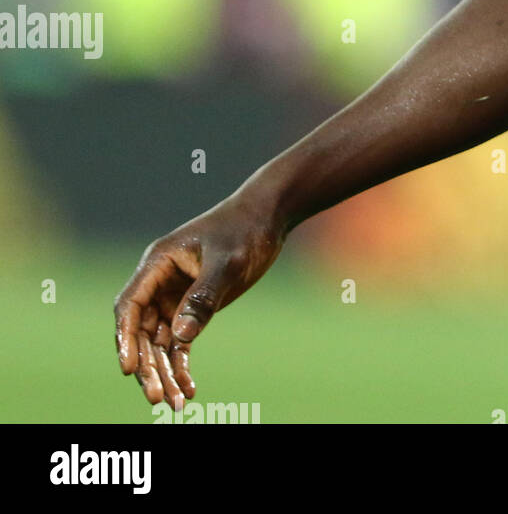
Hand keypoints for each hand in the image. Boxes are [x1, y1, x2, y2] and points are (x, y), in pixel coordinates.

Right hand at [114, 194, 285, 410]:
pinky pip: (180, 342)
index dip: (125, 338)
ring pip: (159, 342)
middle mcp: (160, 282)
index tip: (128, 368)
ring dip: (164, 372)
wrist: (269, 217)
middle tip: (158, 397)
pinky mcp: (192, 307)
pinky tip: (190, 389)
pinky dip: (182, 365)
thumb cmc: (245, 230)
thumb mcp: (228, 262)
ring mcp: (174, 296)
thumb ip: (203, 298)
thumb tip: (180, 337)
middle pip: (142, 331)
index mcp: (158, 263)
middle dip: (148, 365)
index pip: (130, 306)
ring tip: (175, 404)